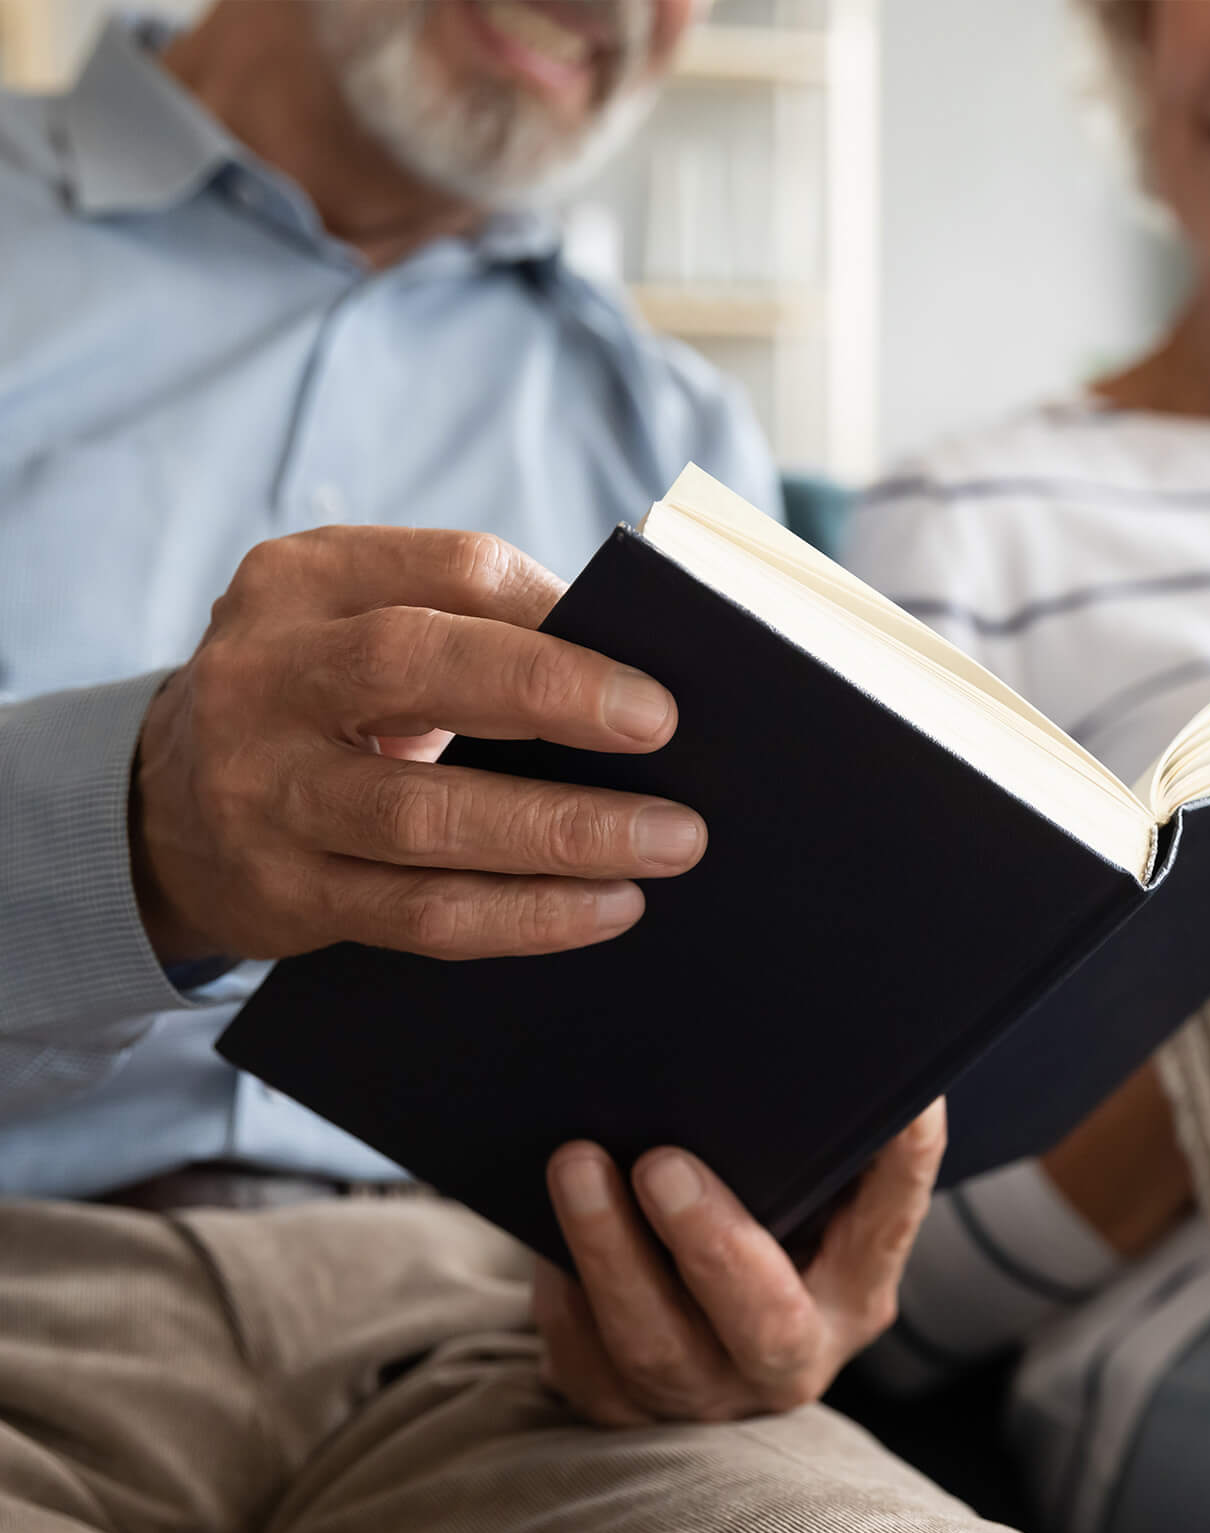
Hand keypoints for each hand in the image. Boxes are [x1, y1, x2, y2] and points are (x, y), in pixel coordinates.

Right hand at [132, 525, 705, 962]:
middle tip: (661, 729)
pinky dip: (526, 914)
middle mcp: (267, 673)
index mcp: (305, 579)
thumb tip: (640, 674)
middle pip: (414, 667)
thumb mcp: (363, 622)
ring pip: (424, 814)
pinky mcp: (283, 890)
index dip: (557, 616)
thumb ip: (479, 625)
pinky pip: (420, 911)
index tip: (651, 668)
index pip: (450, 572)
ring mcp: (263, 789)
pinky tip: (605, 907)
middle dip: (551, 696)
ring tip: (667, 841)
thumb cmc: (326, 697)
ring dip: (561, 832)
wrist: (172, 805)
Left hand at [533, 1101, 945, 1424]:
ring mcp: (706, 1393)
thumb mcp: (800, 1196)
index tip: (900, 1092)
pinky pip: (586, 1365)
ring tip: (575, 1165)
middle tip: (662, 1164)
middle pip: (764, 1321)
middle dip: (712, 1244)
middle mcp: (792, 1355)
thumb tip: (805, 1036)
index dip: (906, 1155)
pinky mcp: (623, 1409)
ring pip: (657, 1346)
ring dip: (611, 1252)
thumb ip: (810, 1144)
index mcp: (856, 1287)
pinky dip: (566, 1299)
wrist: (681, 1334)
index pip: (893, 1215)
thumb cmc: (753, 1225)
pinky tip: (547, 1239)